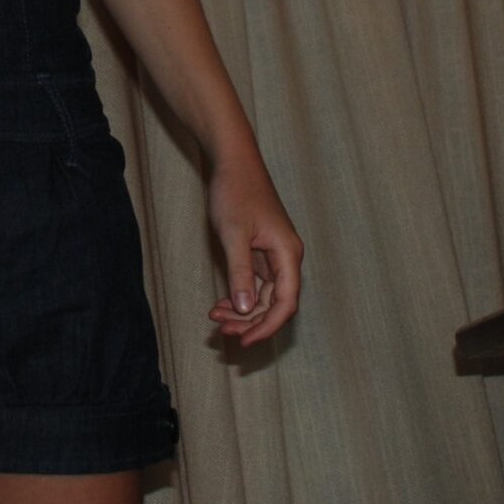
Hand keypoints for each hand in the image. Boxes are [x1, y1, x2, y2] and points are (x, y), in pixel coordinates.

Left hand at [205, 155, 301, 348]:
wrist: (233, 161)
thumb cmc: (235, 191)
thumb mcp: (234, 234)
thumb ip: (241, 273)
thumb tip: (246, 310)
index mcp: (288, 254)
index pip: (286, 303)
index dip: (267, 327)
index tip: (244, 342)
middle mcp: (286, 257)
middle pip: (274, 303)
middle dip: (249, 321)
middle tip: (221, 331)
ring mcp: (274, 255)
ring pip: (263, 296)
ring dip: (242, 311)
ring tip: (215, 317)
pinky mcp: (261, 251)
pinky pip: (254, 283)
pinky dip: (239, 295)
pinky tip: (220, 304)